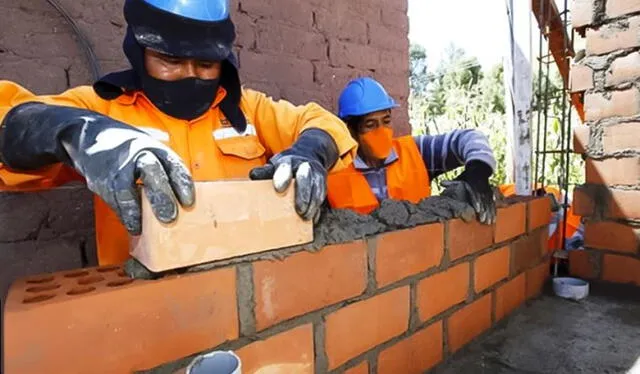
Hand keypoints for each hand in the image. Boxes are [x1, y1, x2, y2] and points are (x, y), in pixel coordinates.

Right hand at [1, 103, 194, 234]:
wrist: (90, 137)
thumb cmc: (130, 149)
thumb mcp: (151, 150)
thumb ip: (166, 169)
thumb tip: (186, 201)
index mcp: (154, 148)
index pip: (173, 164)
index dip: (182, 184)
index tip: (189, 203)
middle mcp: (137, 154)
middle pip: (152, 173)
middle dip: (162, 197)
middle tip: (170, 218)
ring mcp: (117, 168)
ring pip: (127, 191)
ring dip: (136, 212)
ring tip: (143, 228)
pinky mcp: (100, 180)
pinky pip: (114, 201)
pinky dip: (124, 215)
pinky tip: (133, 225)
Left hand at [249, 129, 338, 222]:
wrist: (309, 154)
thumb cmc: (287, 166)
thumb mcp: (274, 165)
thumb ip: (265, 172)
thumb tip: (253, 175)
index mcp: (288, 161)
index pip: (285, 167)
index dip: (282, 177)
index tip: (278, 189)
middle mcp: (304, 165)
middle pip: (305, 177)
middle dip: (303, 194)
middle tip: (299, 210)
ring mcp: (316, 174)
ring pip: (316, 187)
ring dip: (313, 203)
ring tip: (305, 217)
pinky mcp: (323, 183)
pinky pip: (322, 195)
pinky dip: (318, 207)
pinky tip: (312, 218)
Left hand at [441, 161, 495, 224]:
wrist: (478, 171)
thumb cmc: (466, 178)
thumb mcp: (459, 179)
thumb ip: (451, 183)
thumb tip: (441, 183)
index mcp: (474, 185)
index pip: (476, 194)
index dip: (477, 202)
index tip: (477, 210)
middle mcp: (482, 189)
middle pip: (484, 201)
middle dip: (484, 211)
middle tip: (483, 220)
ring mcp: (487, 192)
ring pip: (490, 203)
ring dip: (490, 213)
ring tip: (489, 222)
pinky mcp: (491, 195)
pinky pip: (493, 204)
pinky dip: (494, 212)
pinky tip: (494, 219)